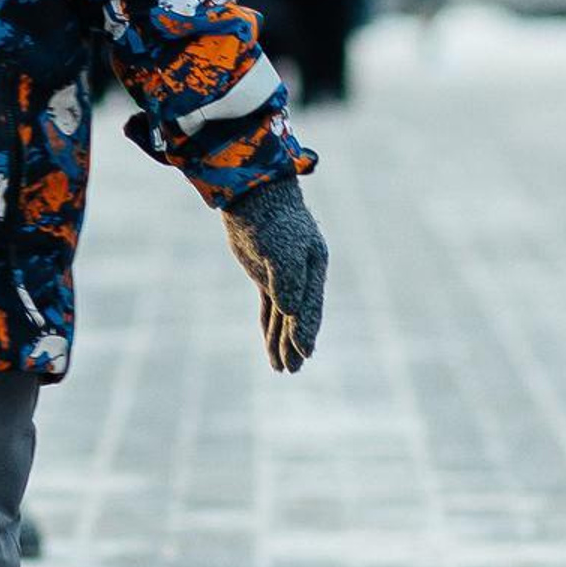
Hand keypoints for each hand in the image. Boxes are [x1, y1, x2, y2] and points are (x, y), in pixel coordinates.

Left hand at [222, 174, 326, 373]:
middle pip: (299, 317)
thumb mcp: (280, 248)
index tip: (303, 352)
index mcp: (313, 268)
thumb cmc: (270, 220)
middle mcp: (303, 275)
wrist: (252, 197)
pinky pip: (271, 308)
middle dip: (294, 344)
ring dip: (282, 342)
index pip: (310, 306)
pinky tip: (270, 347)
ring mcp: (284, 277)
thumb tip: (289, 310)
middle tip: (291, 369)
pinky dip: (270, 328)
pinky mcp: (266, 277)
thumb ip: (287, 279)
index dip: (306, 330)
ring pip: (284, 317)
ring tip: (281, 369)